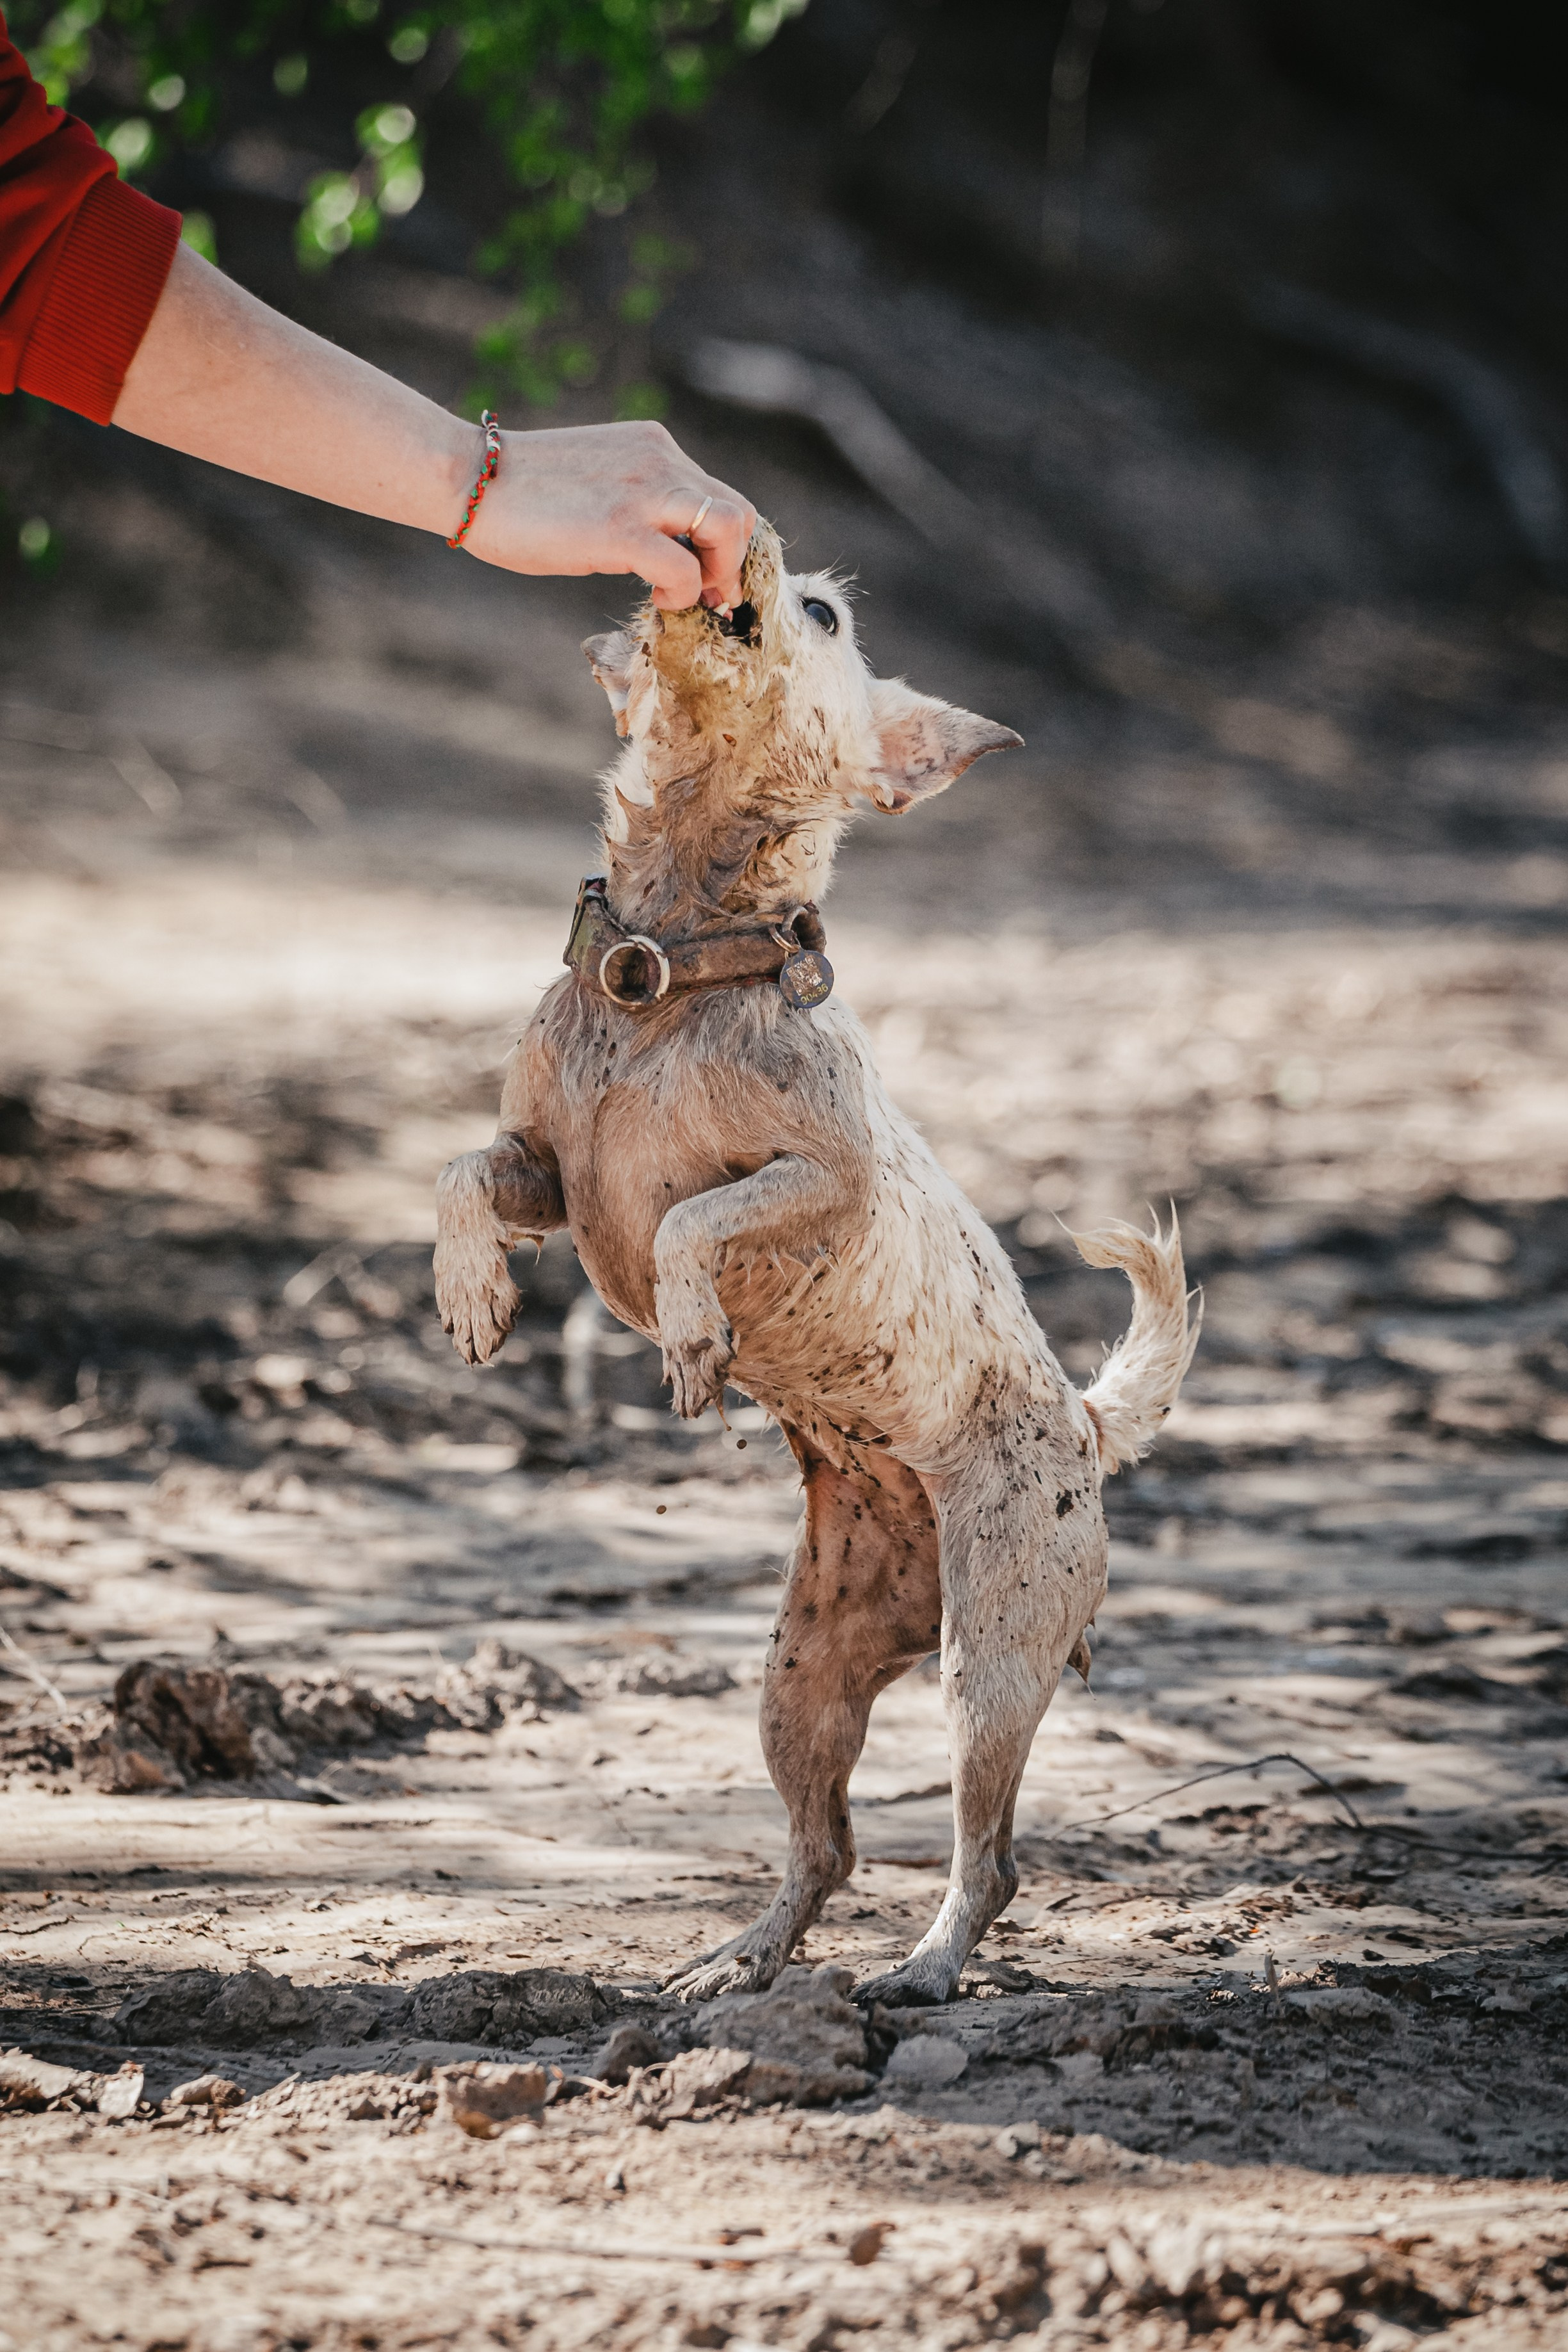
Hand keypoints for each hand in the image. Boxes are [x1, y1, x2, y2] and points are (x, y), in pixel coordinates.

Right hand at [460, 419, 754, 611]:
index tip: (708, 577)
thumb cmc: (521, 492)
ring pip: (728, 529)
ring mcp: (644, 492)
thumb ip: (637, 501)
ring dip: (719, 573)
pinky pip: (686, 569)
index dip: (724, 543)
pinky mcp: (622, 529)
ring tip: (686, 593)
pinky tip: (656, 597)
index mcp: (653, 448)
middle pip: (737, 512)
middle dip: (732, 562)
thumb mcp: (596, 483)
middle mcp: (659, 461)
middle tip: (708, 594)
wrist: (469, 478)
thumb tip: (665, 548)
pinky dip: (683, 594)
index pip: (718, 494)